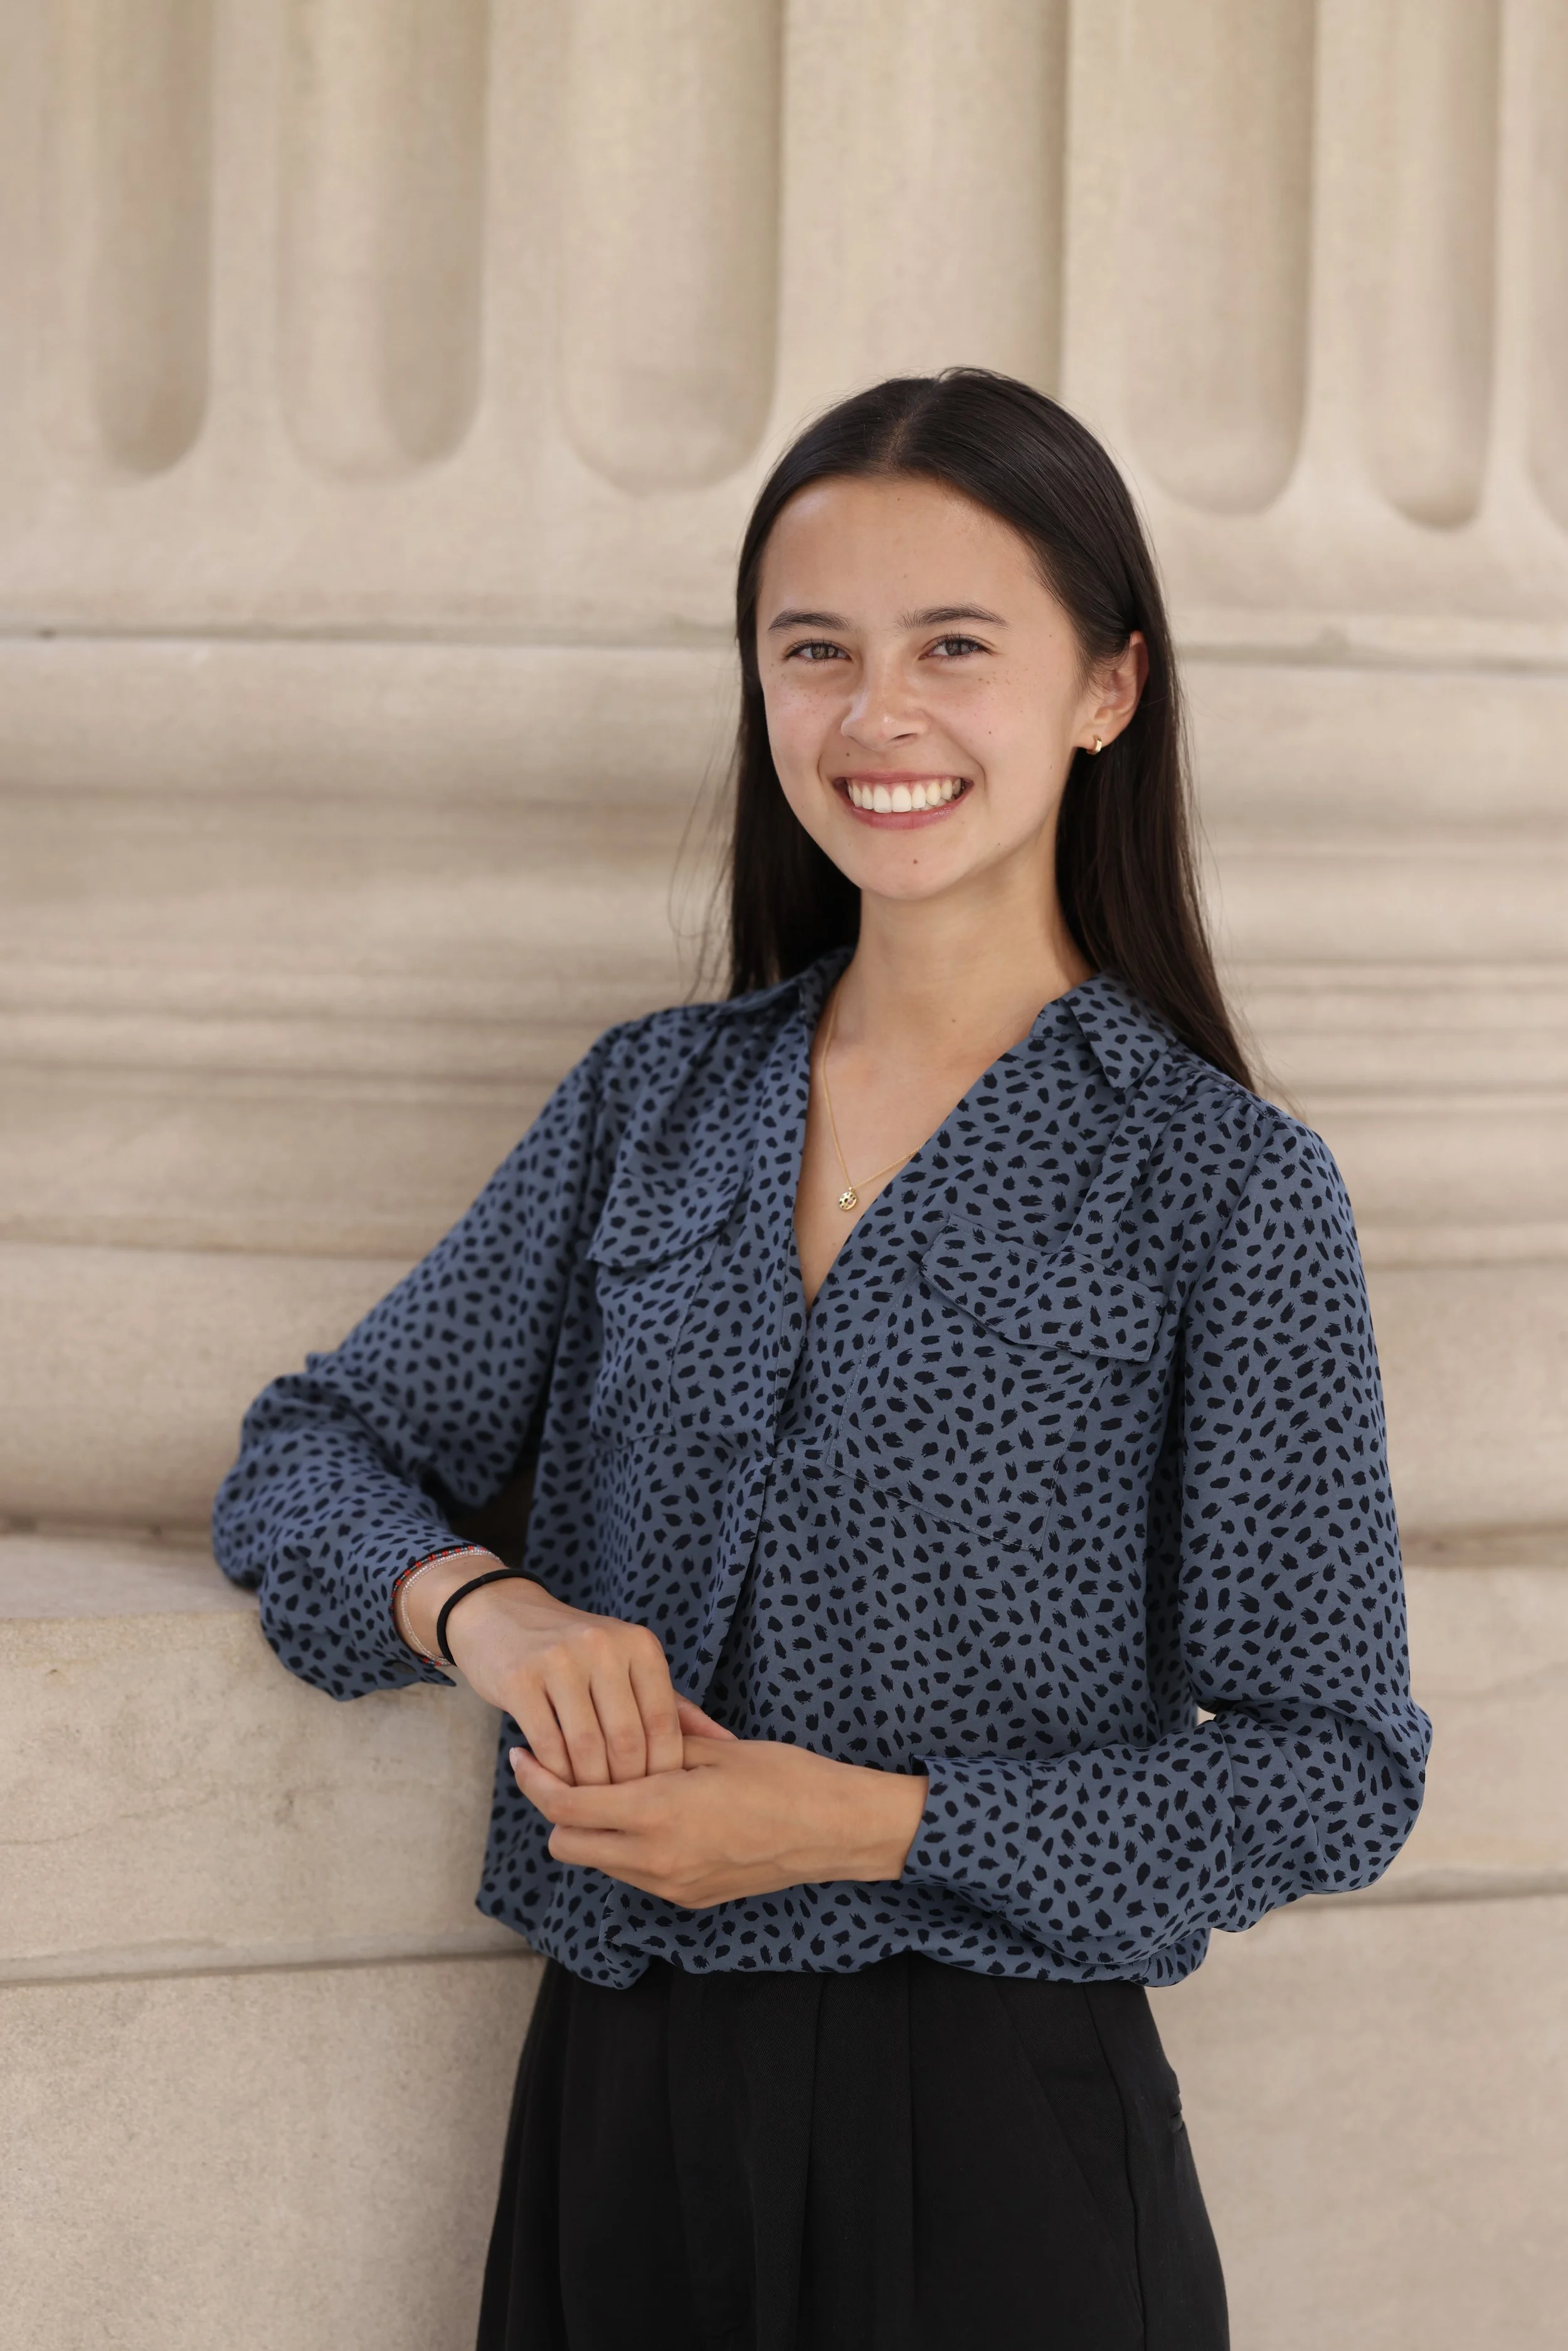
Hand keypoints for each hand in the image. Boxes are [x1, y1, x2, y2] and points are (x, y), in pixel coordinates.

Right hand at [402, 1553, 732, 1785]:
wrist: (501, 1615)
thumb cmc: (577, 1652)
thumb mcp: (628, 1665)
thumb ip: (675, 1706)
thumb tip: (728, 1746)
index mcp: (640, 1646)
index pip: (663, 1723)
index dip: (663, 1771)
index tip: (657, 1800)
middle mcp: (604, 1647)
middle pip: (627, 1740)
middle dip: (626, 1787)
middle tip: (621, 1813)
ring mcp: (560, 1661)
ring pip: (586, 1747)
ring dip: (589, 1787)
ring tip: (589, 1804)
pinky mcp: (521, 1679)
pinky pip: (547, 1744)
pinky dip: (555, 1774)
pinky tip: (555, 1782)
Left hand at [510, 1735, 928, 1908]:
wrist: (835, 1830)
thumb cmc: (783, 1777)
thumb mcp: (714, 1748)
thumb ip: (655, 1745)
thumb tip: (612, 1732)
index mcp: (657, 1813)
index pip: (566, 1807)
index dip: (536, 1781)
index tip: (523, 1757)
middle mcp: (655, 1859)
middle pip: (566, 1846)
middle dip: (557, 1811)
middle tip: (565, 1771)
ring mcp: (671, 1886)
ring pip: (598, 1863)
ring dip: (591, 1831)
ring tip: (614, 1790)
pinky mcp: (689, 1898)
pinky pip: (634, 1875)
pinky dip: (626, 1848)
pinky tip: (652, 1815)